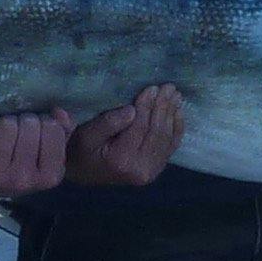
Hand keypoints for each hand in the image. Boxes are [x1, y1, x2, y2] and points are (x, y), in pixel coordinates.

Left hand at [0, 110, 73, 197]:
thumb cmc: (21, 164)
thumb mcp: (47, 155)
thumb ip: (62, 132)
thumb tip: (58, 112)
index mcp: (49, 176)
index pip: (53, 129)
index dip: (45, 122)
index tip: (37, 131)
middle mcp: (24, 179)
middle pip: (30, 123)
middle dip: (24, 121)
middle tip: (18, 133)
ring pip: (7, 124)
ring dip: (5, 122)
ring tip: (3, 136)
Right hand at [67, 84, 185, 187]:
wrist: (84, 174)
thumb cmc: (82, 150)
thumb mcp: (86, 135)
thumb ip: (107, 123)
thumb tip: (131, 110)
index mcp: (121, 160)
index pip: (140, 128)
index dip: (147, 107)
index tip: (152, 88)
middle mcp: (139, 170)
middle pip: (156, 133)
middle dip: (163, 107)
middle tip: (169, 87)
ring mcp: (150, 172)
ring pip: (166, 138)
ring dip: (172, 114)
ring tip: (175, 95)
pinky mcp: (155, 170)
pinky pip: (170, 147)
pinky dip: (177, 129)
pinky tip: (179, 112)